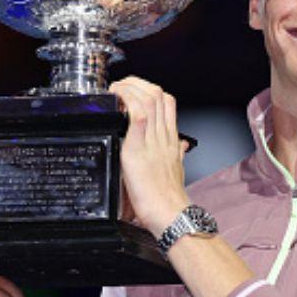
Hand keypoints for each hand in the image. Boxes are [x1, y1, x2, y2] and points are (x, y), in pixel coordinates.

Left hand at [109, 76, 191, 236]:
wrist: (170, 214)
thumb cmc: (169, 198)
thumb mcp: (177, 170)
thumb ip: (176, 154)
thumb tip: (179, 146)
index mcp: (170, 140)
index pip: (167, 102)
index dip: (149, 90)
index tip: (133, 91)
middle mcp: (164, 136)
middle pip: (157, 94)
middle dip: (136, 83)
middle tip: (120, 87)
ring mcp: (153, 140)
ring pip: (149, 98)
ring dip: (129, 88)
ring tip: (116, 91)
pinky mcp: (138, 149)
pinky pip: (138, 115)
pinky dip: (127, 102)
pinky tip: (117, 101)